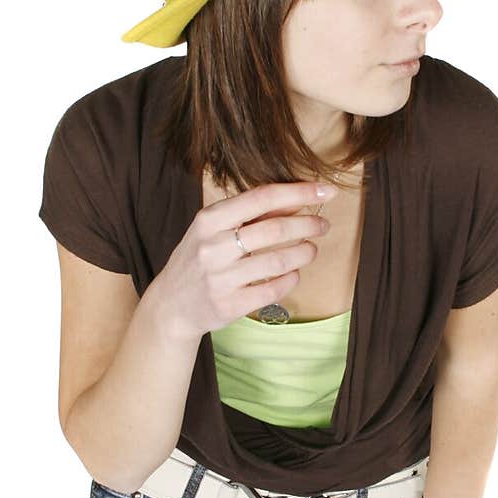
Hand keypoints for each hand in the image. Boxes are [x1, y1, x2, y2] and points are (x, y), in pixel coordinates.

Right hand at [156, 180, 334, 339]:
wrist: (172, 304)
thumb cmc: (199, 258)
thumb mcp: (215, 228)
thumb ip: (253, 214)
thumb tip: (297, 201)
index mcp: (209, 220)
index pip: (262, 198)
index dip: (299, 193)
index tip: (326, 191)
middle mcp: (213, 247)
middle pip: (275, 230)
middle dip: (308, 225)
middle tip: (323, 225)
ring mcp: (220, 278)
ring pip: (278, 262)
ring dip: (304, 253)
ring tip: (311, 250)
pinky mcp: (229, 305)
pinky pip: (273, 290)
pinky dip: (291, 279)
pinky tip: (293, 273)